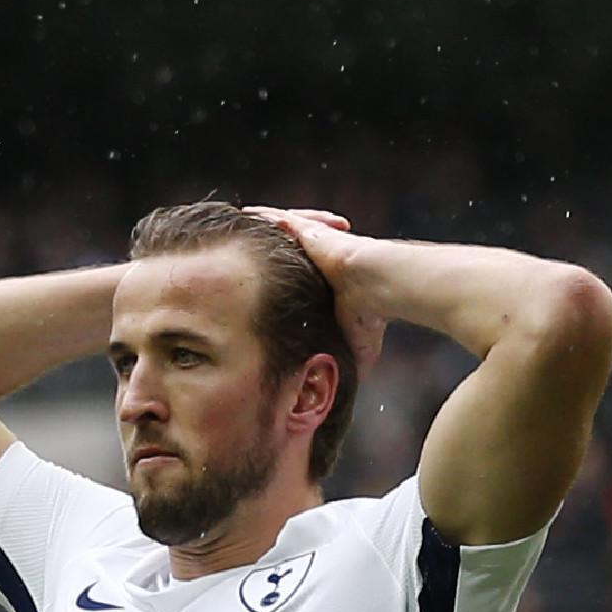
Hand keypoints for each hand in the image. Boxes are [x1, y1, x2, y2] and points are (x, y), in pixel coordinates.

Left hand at [246, 207, 387, 381]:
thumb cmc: (372, 316)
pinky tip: (243, 217)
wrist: (379, 285)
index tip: (258, 294)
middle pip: (285, 253)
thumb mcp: (359, 347)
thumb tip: (345, 394)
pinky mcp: (309, 229)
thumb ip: (348, 364)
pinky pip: (279, 218)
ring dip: (258, 234)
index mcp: (327, 281)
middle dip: (263, 255)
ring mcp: (313, 241)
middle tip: (235, 263)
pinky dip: (262, 217)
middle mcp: (318, 258)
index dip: (279, 284)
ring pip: (279, 233)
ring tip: (232, 234)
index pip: (297, 279)